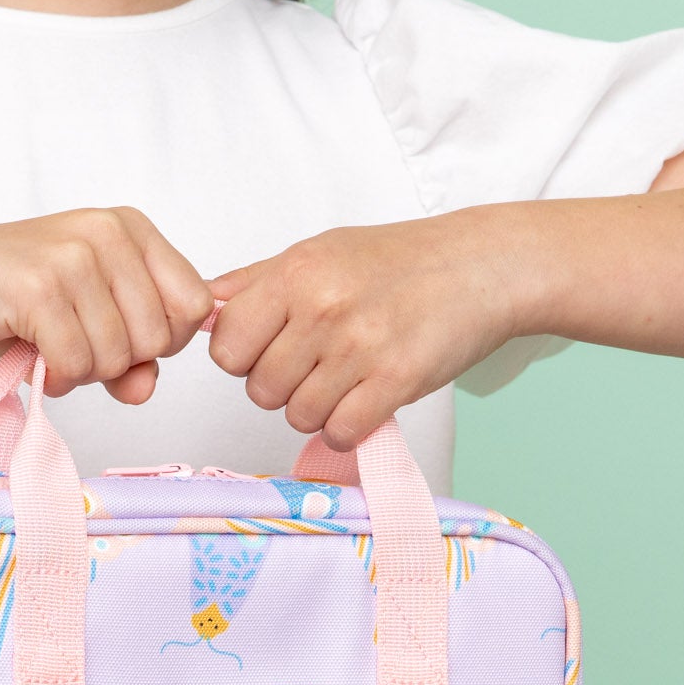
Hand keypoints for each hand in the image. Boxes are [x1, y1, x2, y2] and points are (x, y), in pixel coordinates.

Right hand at [0, 208, 212, 402]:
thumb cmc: (9, 303)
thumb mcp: (84, 325)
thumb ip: (131, 357)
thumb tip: (147, 387)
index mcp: (130, 229)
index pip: (194, 305)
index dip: (161, 342)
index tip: (118, 339)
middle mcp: (107, 233)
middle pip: (159, 338)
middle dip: (118, 362)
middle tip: (72, 345)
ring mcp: (72, 257)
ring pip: (119, 357)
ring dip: (82, 373)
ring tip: (47, 346)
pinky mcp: (37, 288)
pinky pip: (77, 364)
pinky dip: (56, 378)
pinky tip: (33, 357)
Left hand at [207, 212, 529, 448]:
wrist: (481, 266)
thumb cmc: (398, 261)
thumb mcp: (320, 252)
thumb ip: (256, 283)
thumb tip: (202, 310)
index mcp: (296, 273)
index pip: (226, 348)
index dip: (244, 358)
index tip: (272, 349)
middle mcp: (323, 308)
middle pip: (260, 390)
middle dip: (283, 387)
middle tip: (320, 363)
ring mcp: (360, 347)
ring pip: (298, 417)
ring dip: (318, 408)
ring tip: (348, 376)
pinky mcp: (395, 381)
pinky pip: (340, 432)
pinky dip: (348, 426)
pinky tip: (365, 399)